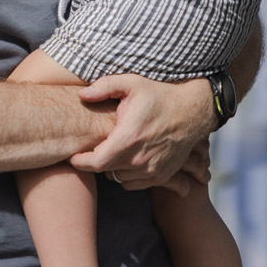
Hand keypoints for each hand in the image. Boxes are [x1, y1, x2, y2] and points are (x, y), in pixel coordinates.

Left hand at [70, 74, 212, 188]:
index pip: (95, 162)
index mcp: (128, 138)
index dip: (80, 162)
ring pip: (119, 177)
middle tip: (89, 149)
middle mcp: (139, 158)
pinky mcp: (161, 175)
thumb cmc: (159, 95)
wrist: (193, 111)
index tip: (73, 156)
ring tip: (112, 150)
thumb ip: (104, 87)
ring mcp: (152, 169)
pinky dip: (127, 174)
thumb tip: (81, 95)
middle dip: (94, 161)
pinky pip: (133, 183)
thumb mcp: (131, 83)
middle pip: (105, 170)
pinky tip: (128, 157)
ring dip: (112, 167)